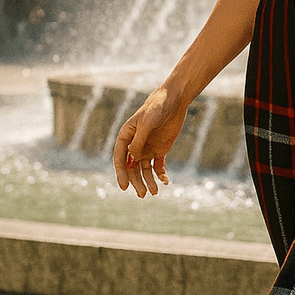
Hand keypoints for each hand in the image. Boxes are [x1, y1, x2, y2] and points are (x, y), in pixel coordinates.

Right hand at [113, 83, 188, 197]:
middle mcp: (135, 145)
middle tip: (142, 194)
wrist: (174, 100)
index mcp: (126, 136)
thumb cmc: (157, 107)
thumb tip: (132, 158)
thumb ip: (139, 140)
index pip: (120, 158)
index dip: (121, 173)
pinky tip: (165, 181)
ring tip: (154, 192)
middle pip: (132, 168)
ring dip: (148, 181)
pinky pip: (158, 166)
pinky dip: (161, 175)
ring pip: (144, 170)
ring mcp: (147, 148)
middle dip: (136, 182)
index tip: (124, 187)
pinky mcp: (160, 150)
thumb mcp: (148, 122)